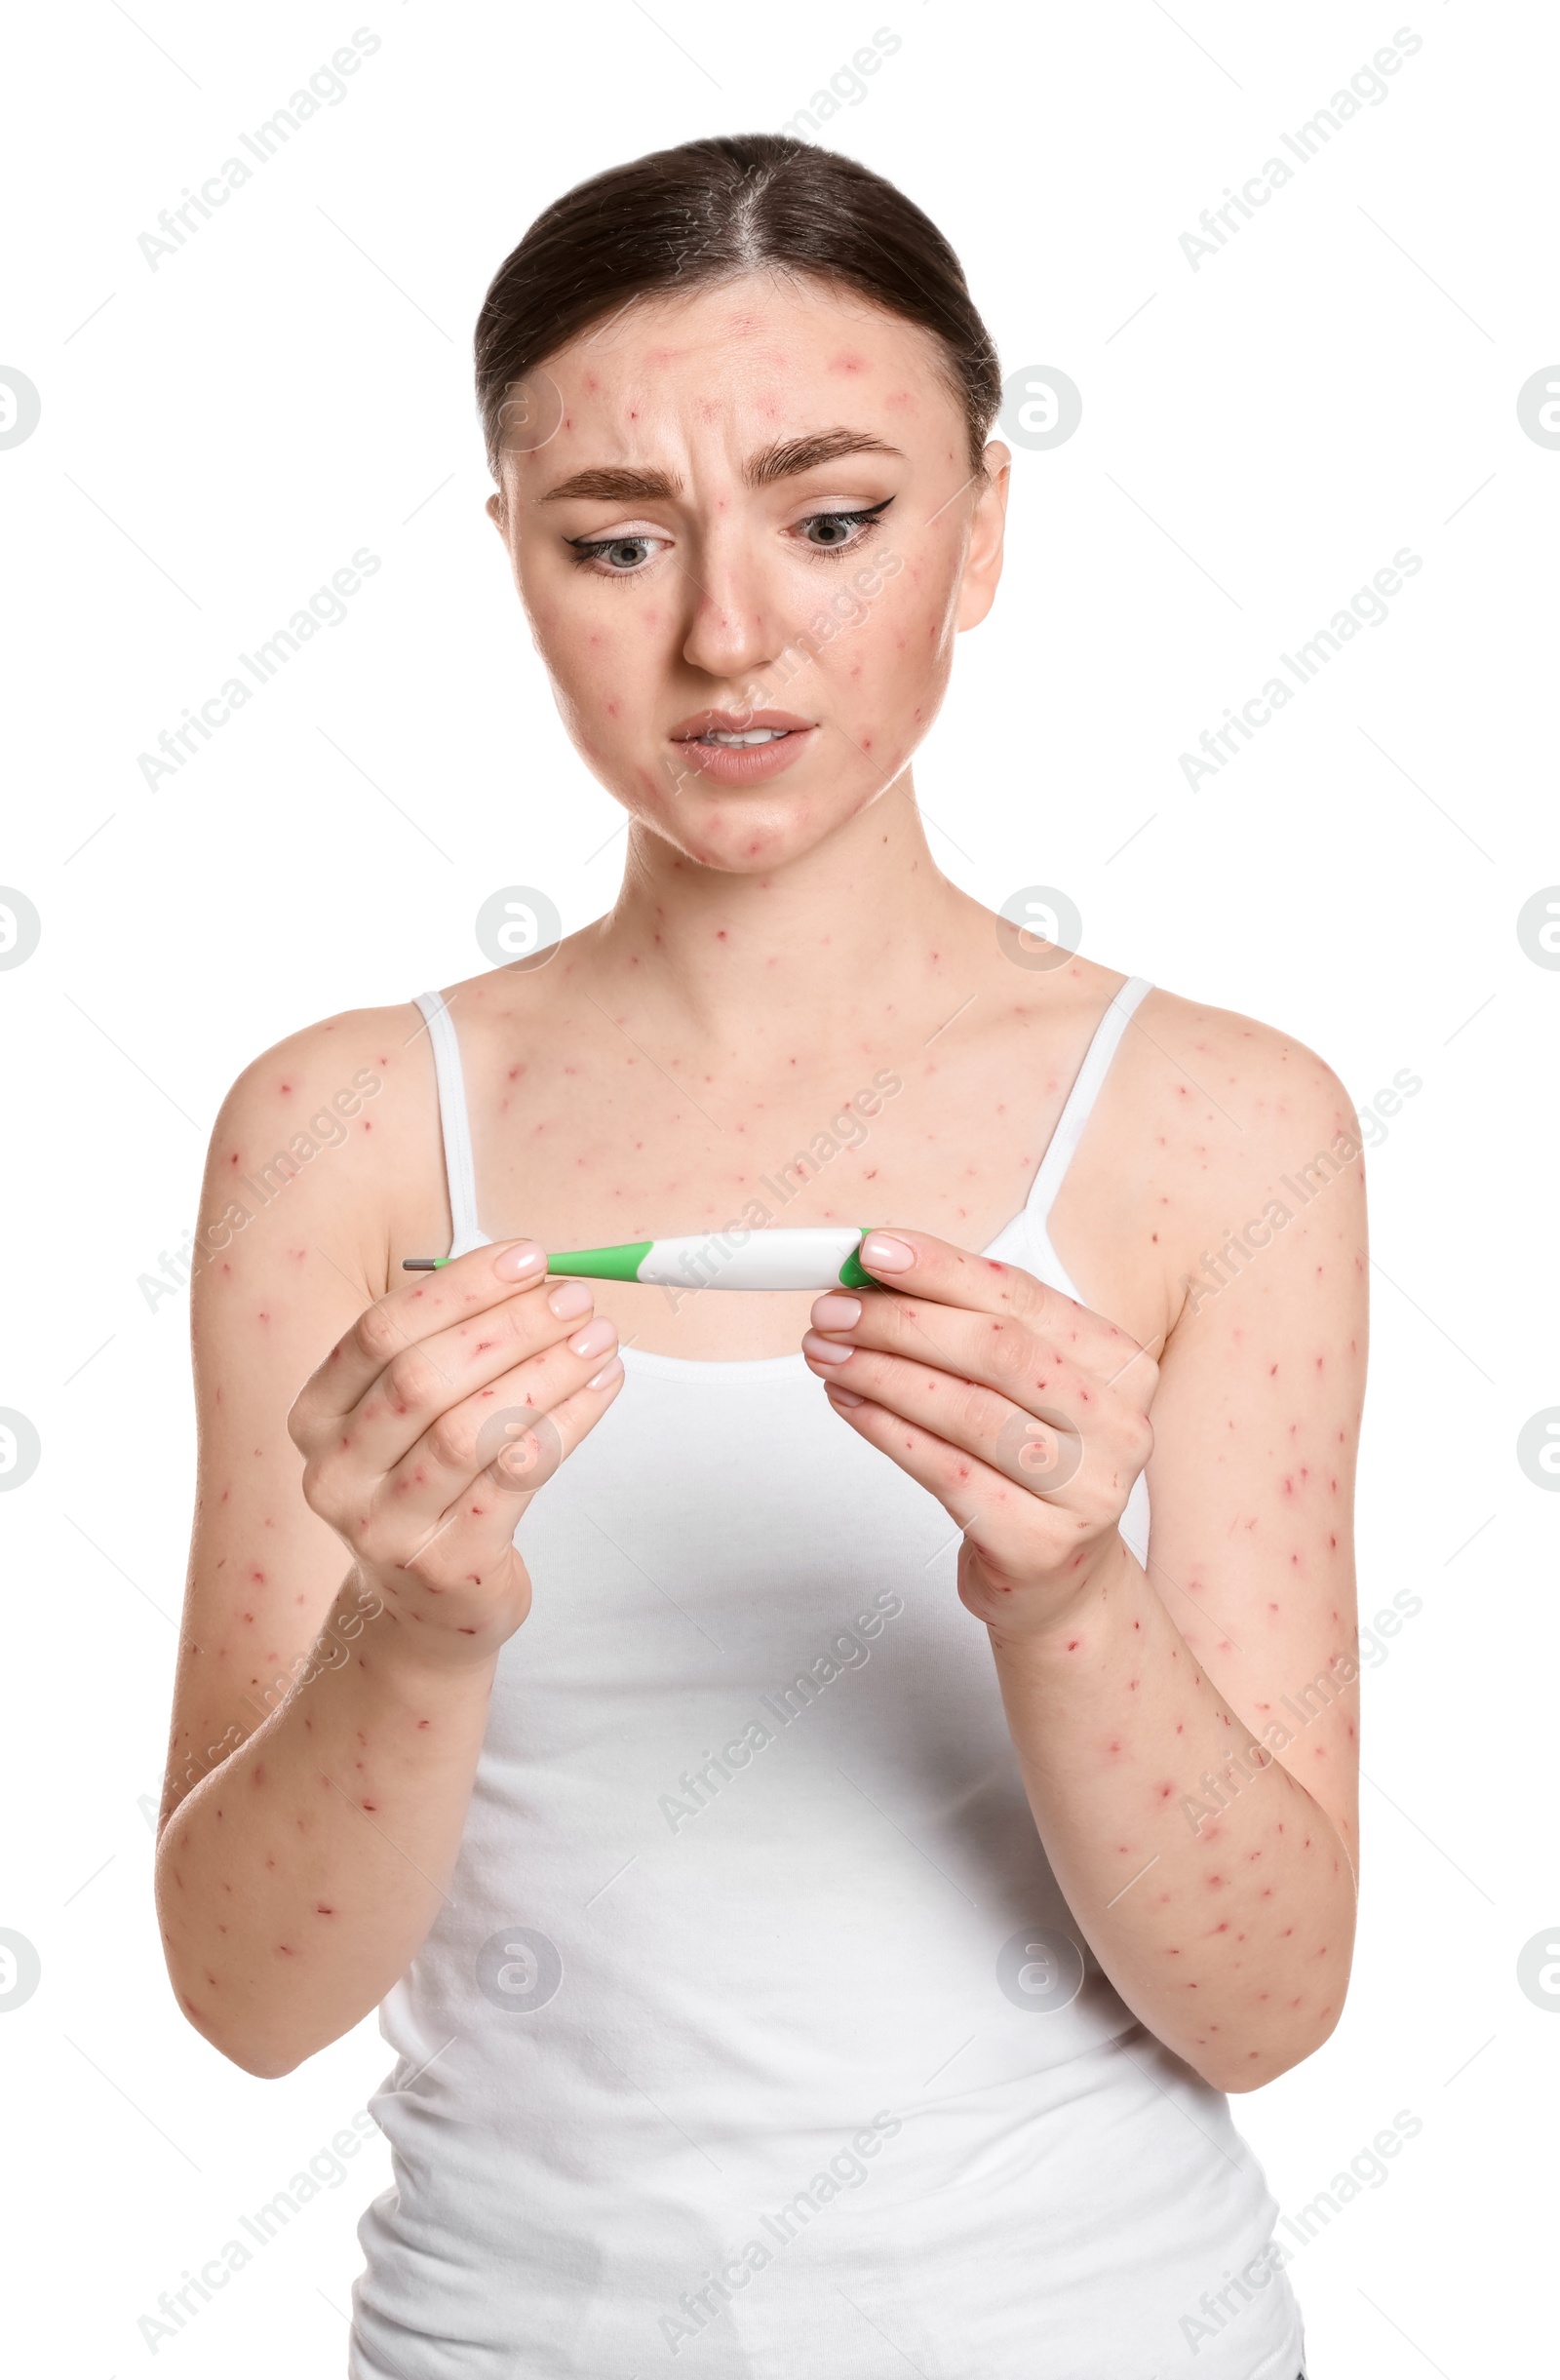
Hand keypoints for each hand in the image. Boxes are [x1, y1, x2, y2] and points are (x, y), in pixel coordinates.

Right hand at [287, 1241, 621, 1665]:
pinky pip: (516, 1477)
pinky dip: (568, 1422)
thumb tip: (536, 1275)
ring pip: (471, 1430)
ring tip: (599, 1339)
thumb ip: (451, 1346)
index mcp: (317, 1416)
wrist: (426, 1606)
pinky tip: (602, 1388)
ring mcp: (385, 1527)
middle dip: (510, 1327)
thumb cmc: (429, 1485)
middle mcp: (336, 1473)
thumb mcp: (411, 1417)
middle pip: (423, 1377)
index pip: (381, 1331)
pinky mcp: (446, 1565)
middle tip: (575, 1299)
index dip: (460, 1288)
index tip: (529, 1257)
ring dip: (546, 1373)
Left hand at [801, 1230, 1157, 1638]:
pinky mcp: (1040, 1544)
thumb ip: (967, 1327)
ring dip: (882, 1373)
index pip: (1022, 1298)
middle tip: (833, 1310)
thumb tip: (875, 1274)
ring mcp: (1085, 1491)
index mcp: (1120, 1366)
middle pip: (997, 1350)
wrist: (1059, 1578)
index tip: (872, 1250)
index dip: (942, 1268)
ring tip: (828, 1354)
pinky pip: (946, 1472)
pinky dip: (887, 1431)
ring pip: (967, 1411)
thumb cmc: (1030, 1464)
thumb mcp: (1022, 1387)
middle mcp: (1117, 1426)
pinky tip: (850, 1404)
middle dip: (901, 1322)